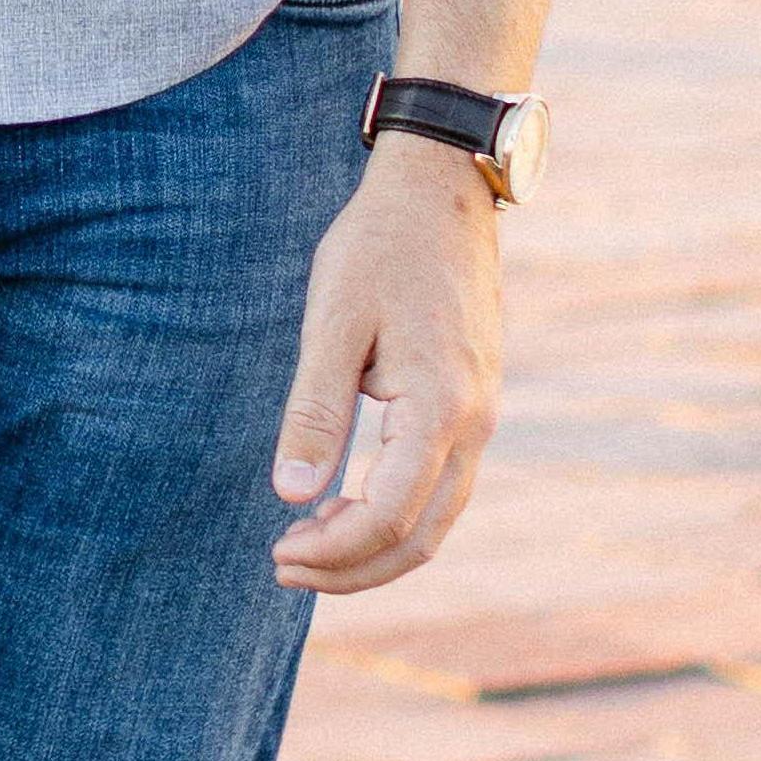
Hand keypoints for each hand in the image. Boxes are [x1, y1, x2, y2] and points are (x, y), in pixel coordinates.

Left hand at [267, 146, 502, 592]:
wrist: (441, 193)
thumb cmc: (379, 248)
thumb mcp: (333, 323)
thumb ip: (316, 411)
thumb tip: (292, 494)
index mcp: (441, 407)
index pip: (389, 515)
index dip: (334, 551)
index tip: (277, 551)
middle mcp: (476, 423)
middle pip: (421, 535)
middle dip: (352, 567)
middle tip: (281, 566)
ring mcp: (482, 417)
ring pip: (437, 518)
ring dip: (374, 547)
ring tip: (305, 545)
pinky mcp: (474, 406)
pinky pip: (442, 487)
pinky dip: (394, 515)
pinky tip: (342, 506)